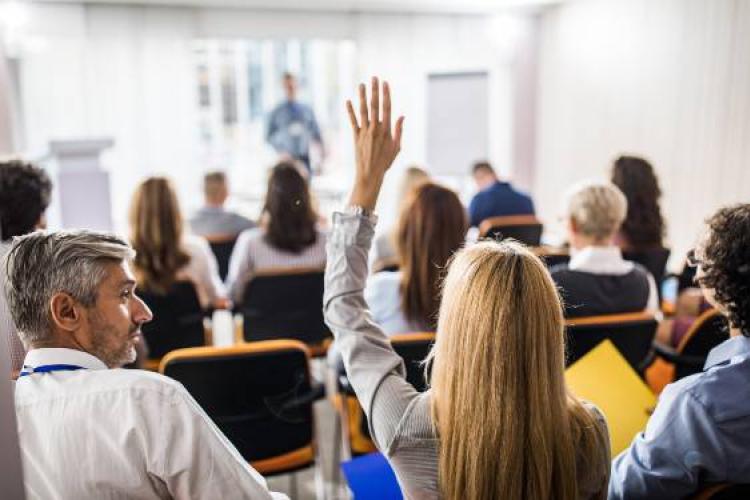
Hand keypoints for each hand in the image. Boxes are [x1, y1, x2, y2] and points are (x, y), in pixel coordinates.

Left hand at [346, 77, 403, 210]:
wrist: (370, 174)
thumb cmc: (385, 162)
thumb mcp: (396, 147)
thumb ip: (398, 131)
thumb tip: (401, 116)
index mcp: (386, 130)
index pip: (387, 108)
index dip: (386, 95)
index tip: (386, 83)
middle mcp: (375, 129)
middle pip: (375, 106)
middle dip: (375, 91)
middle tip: (374, 77)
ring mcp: (364, 132)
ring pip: (363, 111)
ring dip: (362, 96)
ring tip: (361, 84)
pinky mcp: (356, 136)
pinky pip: (353, 121)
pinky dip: (350, 111)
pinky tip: (348, 101)